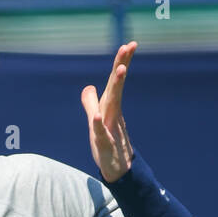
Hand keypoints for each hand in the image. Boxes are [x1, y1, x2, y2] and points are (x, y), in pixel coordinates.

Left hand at [81, 41, 137, 182]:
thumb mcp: (95, 122)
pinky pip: (102, 133)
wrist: (118, 171)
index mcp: (110, 107)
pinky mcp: (105, 145)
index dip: (121, 63)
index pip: (114, 82)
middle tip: (130, 46)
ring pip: (112, 106)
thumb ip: (90, 104)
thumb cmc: (108, 145)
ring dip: (116, 87)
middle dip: (122, 66)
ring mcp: (110, 129)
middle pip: (116, 87)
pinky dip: (99, 124)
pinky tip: (97, 115)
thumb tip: (87, 87)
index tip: (129, 44)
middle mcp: (112, 114)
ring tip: (121, 69)